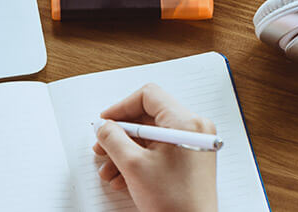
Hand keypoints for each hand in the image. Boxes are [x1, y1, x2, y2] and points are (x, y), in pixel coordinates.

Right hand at [93, 84, 217, 211]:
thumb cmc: (176, 203)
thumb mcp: (133, 165)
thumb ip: (112, 138)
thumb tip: (103, 127)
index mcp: (185, 122)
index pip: (148, 96)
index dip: (121, 108)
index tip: (106, 122)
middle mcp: (194, 129)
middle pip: (148, 117)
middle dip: (120, 135)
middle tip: (103, 146)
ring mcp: (193, 145)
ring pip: (151, 137)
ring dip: (126, 151)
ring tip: (110, 169)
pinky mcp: (190, 160)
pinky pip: (160, 151)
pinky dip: (139, 160)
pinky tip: (123, 177)